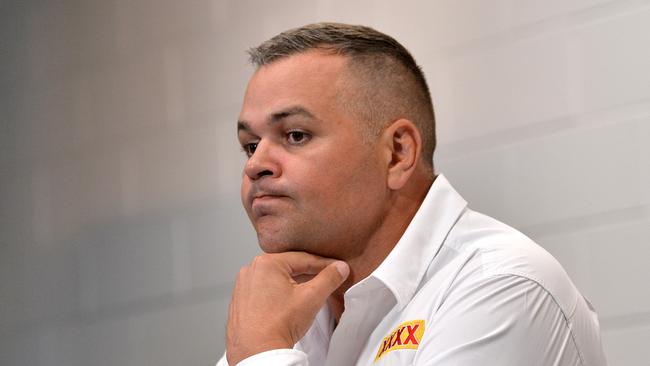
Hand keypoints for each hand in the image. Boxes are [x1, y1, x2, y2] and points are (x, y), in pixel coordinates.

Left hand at [225, 251, 349, 364]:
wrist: (258, 352)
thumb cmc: (278, 326)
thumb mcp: (312, 298)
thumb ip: (329, 279)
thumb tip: (339, 268)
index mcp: (266, 263)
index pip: (302, 259)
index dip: (323, 264)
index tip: (336, 268)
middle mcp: (250, 270)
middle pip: (288, 267)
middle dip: (308, 274)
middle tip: (325, 280)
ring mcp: (243, 286)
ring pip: (276, 279)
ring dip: (293, 284)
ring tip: (308, 294)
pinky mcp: (241, 301)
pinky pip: (264, 291)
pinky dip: (278, 294)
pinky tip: (288, 305)